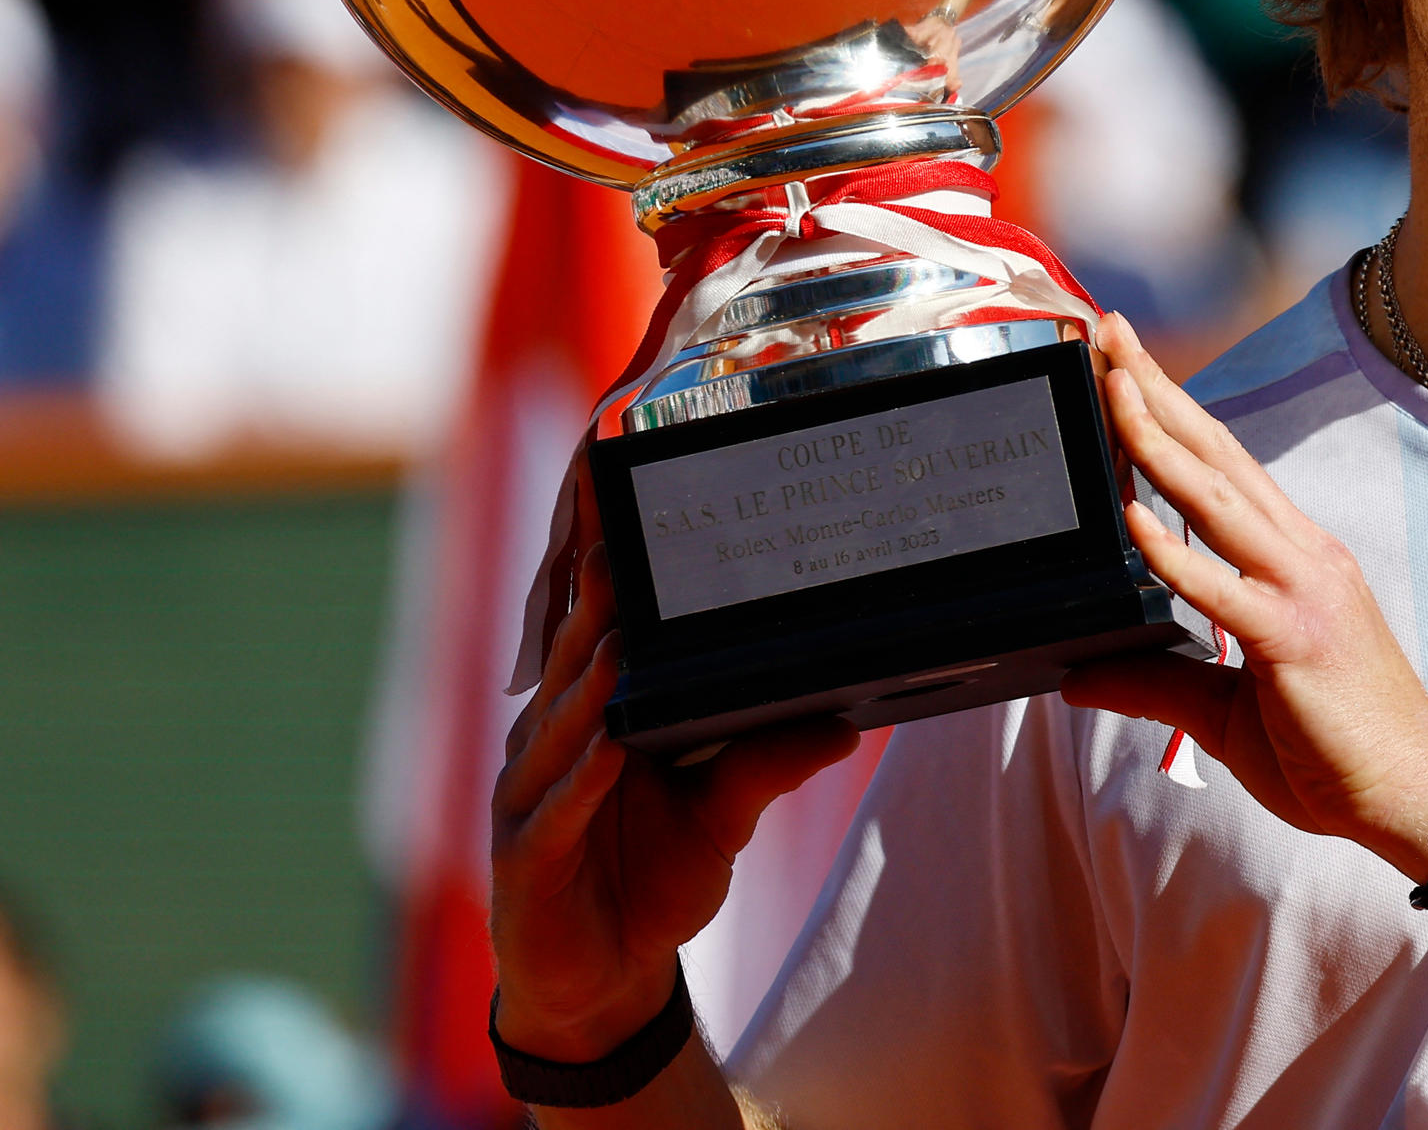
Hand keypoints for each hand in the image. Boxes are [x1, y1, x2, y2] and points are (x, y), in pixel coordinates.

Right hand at [490, 461, 857, 1061]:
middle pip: (570, 663)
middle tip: (611, 538)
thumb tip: (846, 719)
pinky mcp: (528, 861)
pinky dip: (581, 778)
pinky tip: (605, 747)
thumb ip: (769, 762)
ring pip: (558, 728)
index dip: (599, 569)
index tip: (612, 501)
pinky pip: (556, 812)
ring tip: (616, 633)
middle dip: (589, 603)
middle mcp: (550, 745)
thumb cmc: (648, 879)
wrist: (602, 979)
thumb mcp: (721, 814)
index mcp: (589, 718)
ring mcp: (531, 799)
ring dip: (586, 681)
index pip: (594, 632)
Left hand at [1060, 313, 1427, 881]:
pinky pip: (1224, 589)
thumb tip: (1078, 675)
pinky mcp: (1297, 640)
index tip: (1122, 366)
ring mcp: (1304, 591)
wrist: (1418, 800)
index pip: (1221, 469)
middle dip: (1158, 390)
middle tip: (1105, 330)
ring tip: (1111, 387)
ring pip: (1217, 498)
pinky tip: (1134, 517)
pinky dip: (1178, 551)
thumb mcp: (1225, 715)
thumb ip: (1156, 683)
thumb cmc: (1337, 756)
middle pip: (1217, 456)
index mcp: (1293, 561)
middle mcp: (1302, 557)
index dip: (1172, 413)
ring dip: (1158, 439)